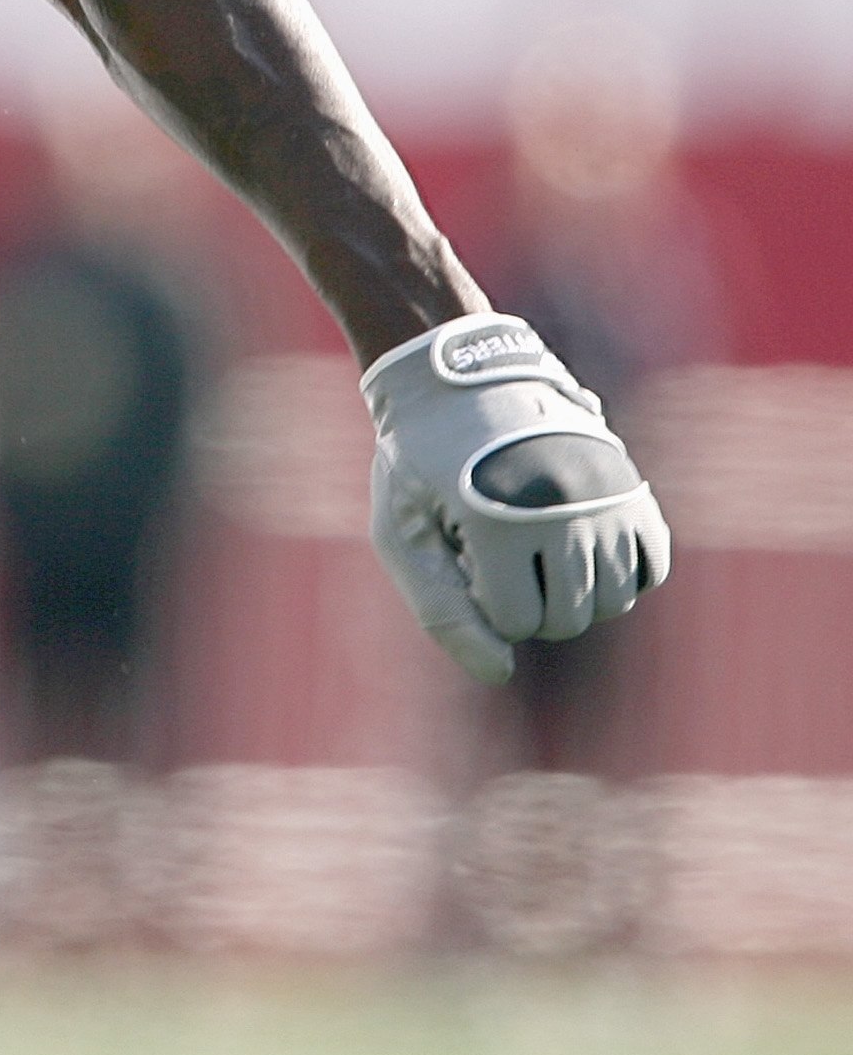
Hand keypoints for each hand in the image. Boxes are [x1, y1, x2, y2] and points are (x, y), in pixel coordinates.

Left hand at [361, 313, 669, 684]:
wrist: (458, 380)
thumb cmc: (420, 464)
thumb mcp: (405, 534)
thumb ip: (444, 611)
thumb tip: (500, 674)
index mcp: (499, 522)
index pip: (515, 623)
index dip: (480, 596)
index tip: (458, 547)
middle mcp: (564, 510)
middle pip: (570, 620)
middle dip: (526, 601)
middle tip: (493, 545)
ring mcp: (608, 498)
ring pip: (614, 603)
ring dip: (572, 591)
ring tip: (530, 544)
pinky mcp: (634, 488)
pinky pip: (650, 570)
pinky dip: (619, 572)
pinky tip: (575, 544)